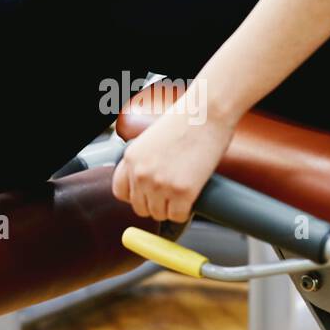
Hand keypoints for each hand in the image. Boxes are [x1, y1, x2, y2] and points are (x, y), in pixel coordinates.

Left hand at [112, 106, 235, 222]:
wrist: (208, 113)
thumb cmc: (186, 120)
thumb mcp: (150, 139)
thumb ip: (144, 161)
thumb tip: (146, 182)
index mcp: (131, 158)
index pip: (120, 193)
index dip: (136, 196)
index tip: (146, 194)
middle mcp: (141, 173)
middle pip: (140, 208)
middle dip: (155, 204)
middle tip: (169, 196)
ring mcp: (161, 185)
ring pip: (159, 215)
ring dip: (170, 209)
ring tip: (181, 196)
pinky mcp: (183, 192)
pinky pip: (178, 216)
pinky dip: (185, 213)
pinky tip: (190, 201)